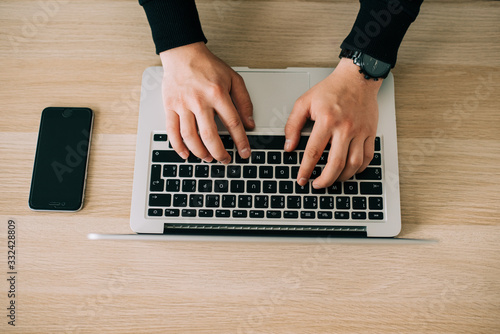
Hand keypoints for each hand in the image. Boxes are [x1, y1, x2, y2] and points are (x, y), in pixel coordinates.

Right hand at [160, 42, 254, 162]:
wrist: (183, 53)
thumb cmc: (208, 66)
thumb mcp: (233, 79)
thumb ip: (244, 101)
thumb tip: (249, 123)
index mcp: (217, 94)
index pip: (233, 123)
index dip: (241, 141)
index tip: (245, 152)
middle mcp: (199, 100)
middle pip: (210, 135)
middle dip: (219, 153)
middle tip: (224, 160)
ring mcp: (183, 105)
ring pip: (190, 136)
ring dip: (200, 152)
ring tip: (208, 158)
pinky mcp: (170, 106)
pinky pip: (172, 131)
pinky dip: (178, 146)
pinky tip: (186, 154)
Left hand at [284, 57, 381, 187]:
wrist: (357, 77)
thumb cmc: (332, 89)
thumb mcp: (304, 102)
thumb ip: (293, 125)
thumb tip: (289, 146)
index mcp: (326, 120)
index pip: (314, 152)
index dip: (306, 169)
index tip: (302, 179)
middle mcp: (345, 128)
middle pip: (336, 163)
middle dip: (325, 179)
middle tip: (317, 185)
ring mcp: (360, 131)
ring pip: (354, 164)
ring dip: (342, 177)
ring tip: (333, 180)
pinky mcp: (370, 132)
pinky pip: (368, 157)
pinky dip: (360, 168)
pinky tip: (351, 171)